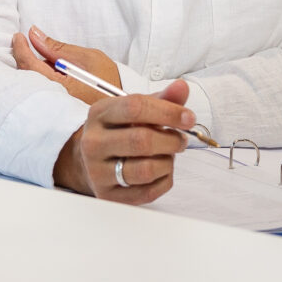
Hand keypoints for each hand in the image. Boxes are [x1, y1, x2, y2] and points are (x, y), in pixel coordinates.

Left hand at [11, 25, 122, 103]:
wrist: (121, 111)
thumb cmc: (108, 84)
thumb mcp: (88, 59)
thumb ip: (59, 48)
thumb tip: (35, 35)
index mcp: (61, 88)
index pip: (30, 66)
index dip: (20, 49)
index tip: (18, 37)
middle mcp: (52, 103)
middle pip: (25, 78)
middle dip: (23, 60)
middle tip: (26, 45)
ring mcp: (51, 111)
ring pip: (29, 86)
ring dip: (30, 71)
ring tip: (46, 62)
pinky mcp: (53, 114)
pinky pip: (36, 95)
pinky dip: (36, 81)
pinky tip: (49, 75)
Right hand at [51, 81, 192, 204]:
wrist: (92, 160)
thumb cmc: (120, 131)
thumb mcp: (136, 110)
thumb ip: (162, 99)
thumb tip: (181, 87)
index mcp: (99, 114)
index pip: (135, 107)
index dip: (168, 112)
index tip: (189, 118)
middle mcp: (93, 142)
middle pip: (141, 140)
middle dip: (171, 141)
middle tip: (181, 140)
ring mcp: (97, 171)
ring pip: (145, 170)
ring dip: (167, 163)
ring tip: (168, 156)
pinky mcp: (108, 195)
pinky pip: (148, 192)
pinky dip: (164, 181)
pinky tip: (161, 171)